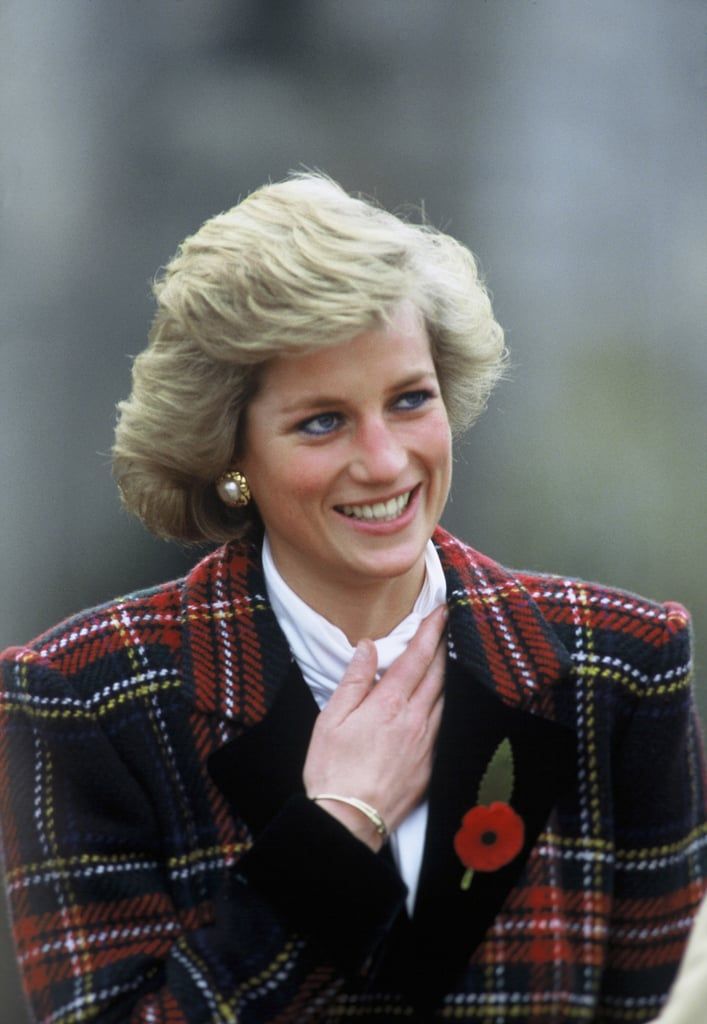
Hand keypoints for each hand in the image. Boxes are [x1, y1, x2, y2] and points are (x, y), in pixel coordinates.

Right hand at [303, 604, 446, 849]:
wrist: (348, 821)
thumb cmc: (332, 770)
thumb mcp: (331, 719)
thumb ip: (354, 680)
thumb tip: (368, 647)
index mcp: (390, 704)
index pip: (417, 658)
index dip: (430, 631)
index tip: (440, 612)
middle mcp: (415, 720)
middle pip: (437, 675)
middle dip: (442, 648)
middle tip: (446, 628)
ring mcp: (426, 744)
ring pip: (444, 700)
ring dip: (445, 676)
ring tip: (443, 660)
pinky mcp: (429, 766)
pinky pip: (442, 726)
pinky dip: (442, 707)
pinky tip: (436, 705)